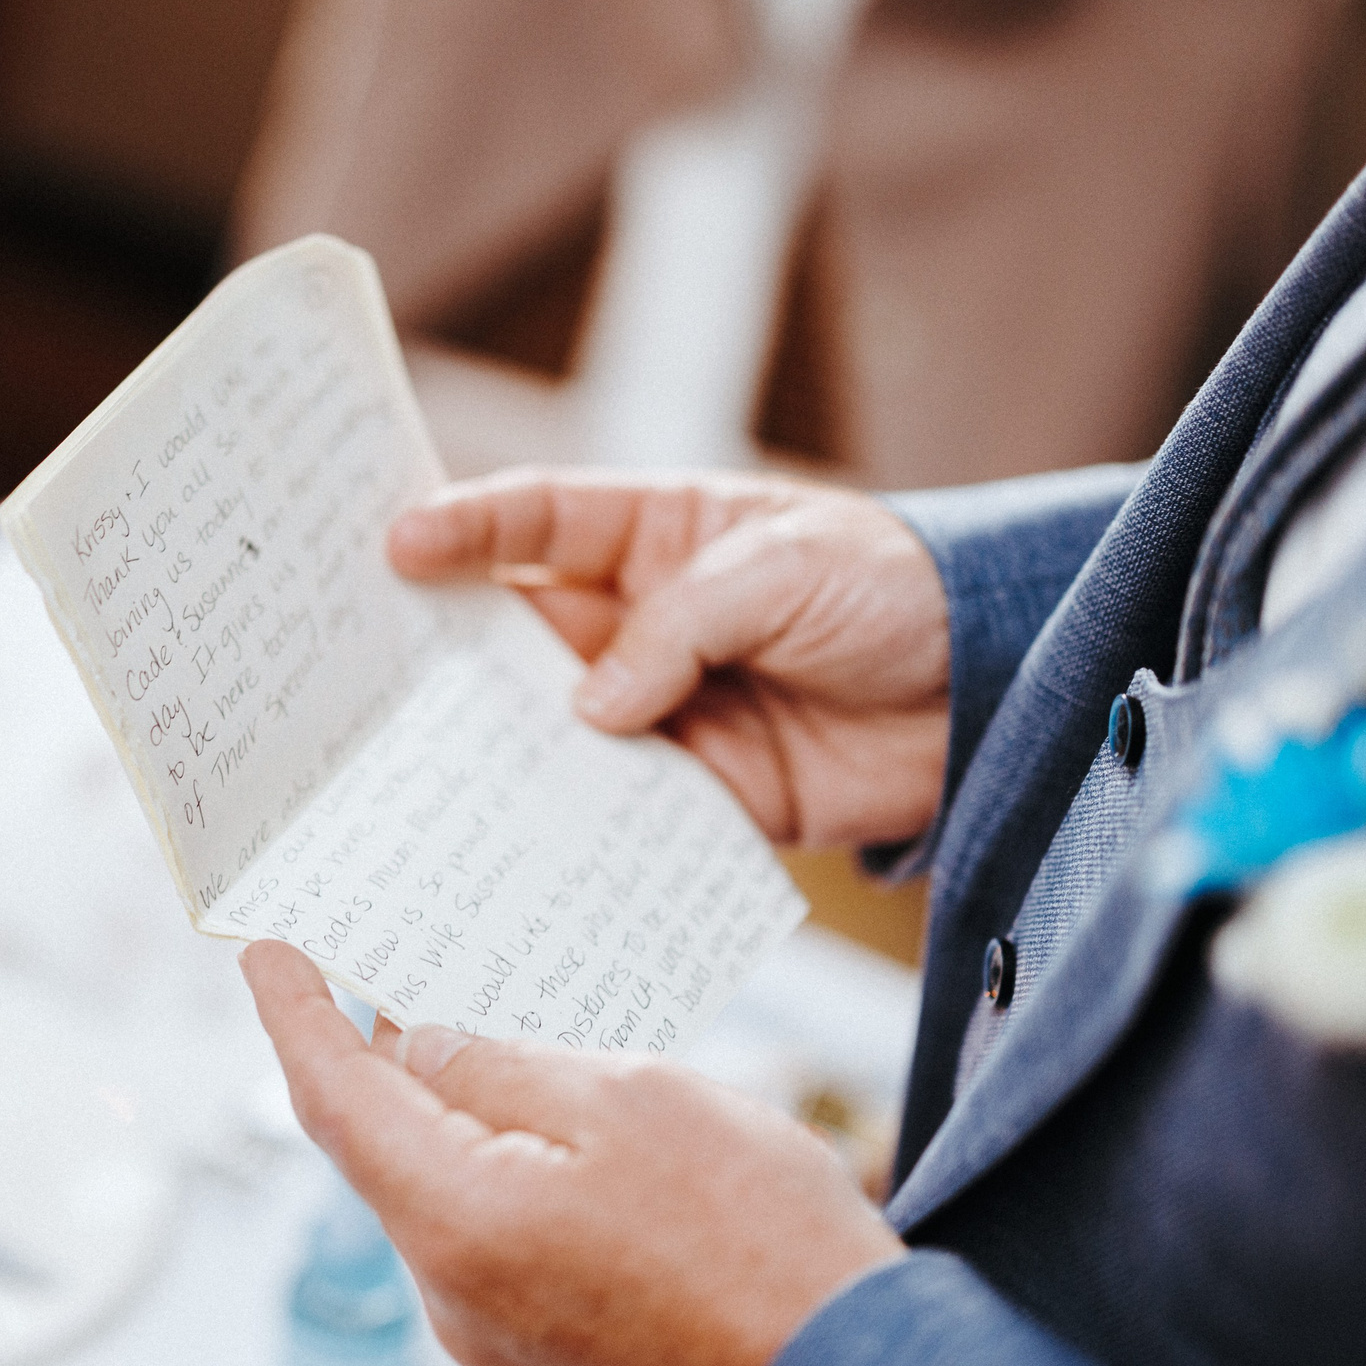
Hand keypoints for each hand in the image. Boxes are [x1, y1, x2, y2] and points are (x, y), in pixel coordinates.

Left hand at [244, 940, 904, 1365]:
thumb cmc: (756, 1237)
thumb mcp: (623, 1101)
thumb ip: (498, 1067)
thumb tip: (421, 1049)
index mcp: (456, 1224)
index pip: (335, 1100)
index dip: (294, 1015)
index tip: (262, 951)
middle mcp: (455, 1295)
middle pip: (384, 1147)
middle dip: (376, 1052)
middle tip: (371, 960)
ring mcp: (501, 1335)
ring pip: (445, 1189)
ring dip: (450, 1107)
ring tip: (474, 1019)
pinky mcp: (550, 1351)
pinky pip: (494, 1234)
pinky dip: (498, 1165)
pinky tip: (545, 1115)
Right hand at [389, 468, 949, 848]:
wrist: (992, 696)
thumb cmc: (894, 590)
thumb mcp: (787, 571)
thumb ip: (683, 627)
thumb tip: (592, 708)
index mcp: (658, 537)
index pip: (540, 524)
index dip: (466, 529)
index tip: (397, 545)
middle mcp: (642, 623)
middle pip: (520, 633)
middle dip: (447, 651)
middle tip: (372, 674)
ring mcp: (663, 709)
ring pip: (551, 730)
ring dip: (499, 750)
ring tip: (427, 772)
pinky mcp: (697, 791)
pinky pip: (615, 808)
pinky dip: (573, 826)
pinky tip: (525, 842)